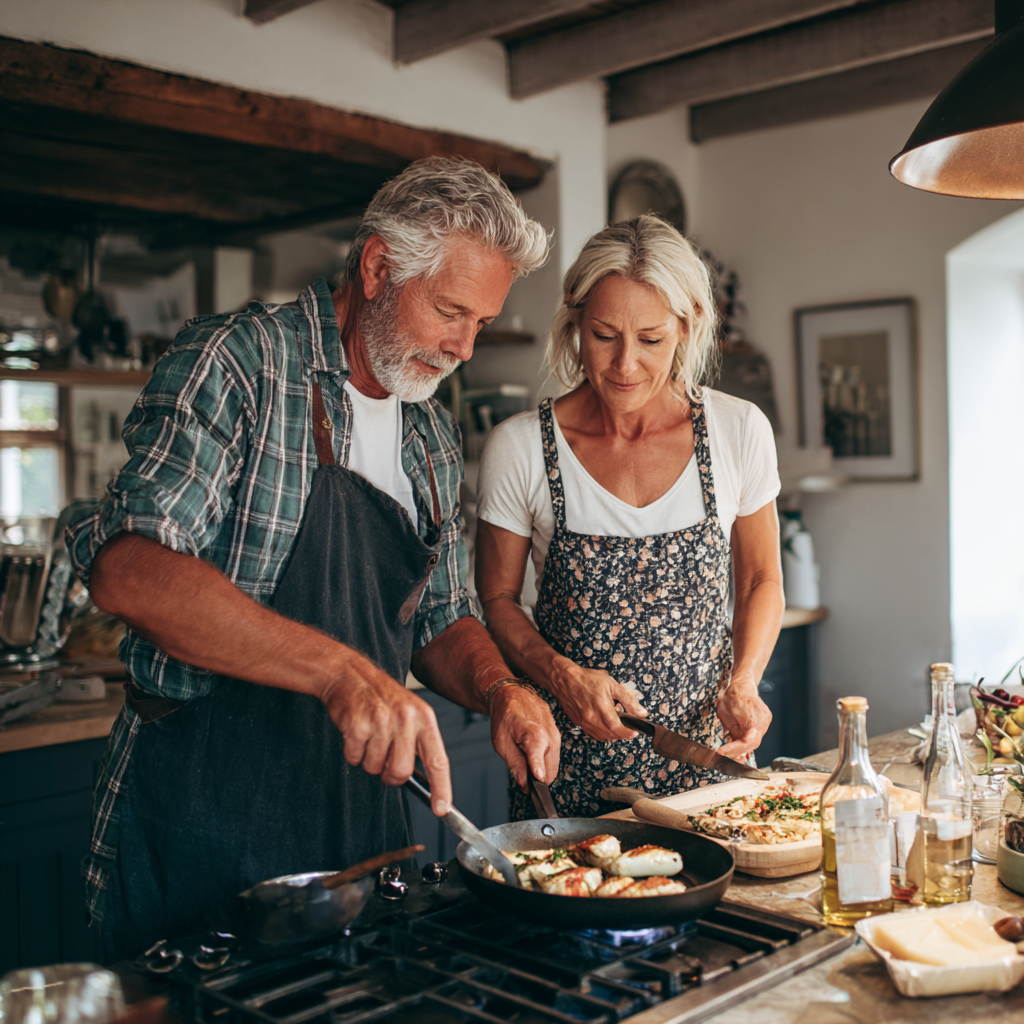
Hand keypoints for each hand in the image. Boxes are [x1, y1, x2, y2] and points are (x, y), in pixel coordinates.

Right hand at [318, 651, 451, 815]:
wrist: (350, 674)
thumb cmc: (381, 697)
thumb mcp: (410, 713)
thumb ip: (418, 743)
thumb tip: (426, 782)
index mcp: (424, 718)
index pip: (438, 760)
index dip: (441, 788)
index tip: (442, 808)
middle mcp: (406, 719)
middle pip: (401, 771)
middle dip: (389, 774)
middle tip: (383, 758)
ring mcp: (381, 721)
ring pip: (376, 768)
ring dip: (369, 760)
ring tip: (369, 737)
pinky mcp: (357, 725)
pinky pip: (355, 758)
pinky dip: (352, 753)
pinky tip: (356, 733)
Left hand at [489, 683, 560, 788]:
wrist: (511, 694)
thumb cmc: (504, 717)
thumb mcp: (501, 743)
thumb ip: (515, 764)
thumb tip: (524, 784)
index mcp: (535, 735)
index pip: (540, 762)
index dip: (537, 776)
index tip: (536, 785)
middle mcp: (550, 736)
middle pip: (549, 772)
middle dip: (536, 776)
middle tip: (521, 766)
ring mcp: (557, 735)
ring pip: (553, 766)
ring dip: (540, 767)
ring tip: (524, 752)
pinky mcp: (558, 734)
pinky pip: (554, 755)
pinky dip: (544, 758)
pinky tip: (531, 748)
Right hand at [548, 659, 646, 740]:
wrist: (564, 679)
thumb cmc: (587, 679)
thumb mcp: (612, 685)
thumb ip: (628, 700)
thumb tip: (642, 712)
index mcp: (601, 707)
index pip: (618, 728)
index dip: (628, 733)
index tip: (635, 731)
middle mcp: (592, 718)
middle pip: (611, 735)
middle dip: (623, 734)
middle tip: (628, 726)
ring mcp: (584, 722)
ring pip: (602, 737)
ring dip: (613, 734)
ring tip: (617, 723)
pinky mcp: (578, 723)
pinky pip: (593, 734)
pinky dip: (602, 734)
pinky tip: (606, 725)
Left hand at [716, 676, 771, 758]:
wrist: (742, 687)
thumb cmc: (732, 697)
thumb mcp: (724, 714)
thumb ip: (731, 732)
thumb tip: (732, 747)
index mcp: (754, 718)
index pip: (747, 741)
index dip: (734, 749)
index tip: (721, 752)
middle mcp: (763, 721)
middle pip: (752, 744)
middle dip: (737, 751)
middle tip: (723, 753)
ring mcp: (765, 722)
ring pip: (754, 742)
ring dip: (741, 748)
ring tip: (728, 750)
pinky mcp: (764, 723)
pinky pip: (755, 737)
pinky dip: (746, 743)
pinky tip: (736, 747)